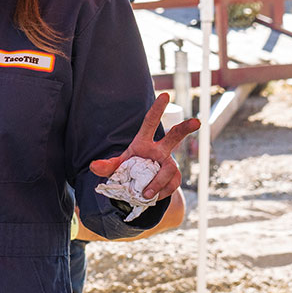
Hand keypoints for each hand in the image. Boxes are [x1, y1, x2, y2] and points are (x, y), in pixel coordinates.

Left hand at [88, 92, 202, 199]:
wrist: (139, 189)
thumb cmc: (128, 171)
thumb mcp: (115, 168)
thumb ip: (106, 166)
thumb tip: (94, 166)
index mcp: (143, 142)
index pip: (150, 122)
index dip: (157, 109)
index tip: (165, 95)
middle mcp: (159, 150)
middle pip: (175, 136)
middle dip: (186, 128)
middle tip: (197, 122)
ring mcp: (169, 163)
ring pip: (168, 169)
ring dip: (157, 183)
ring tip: (146, 194)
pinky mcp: (174, 177)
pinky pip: (171, 184)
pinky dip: (161, 193)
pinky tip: (152, 197)